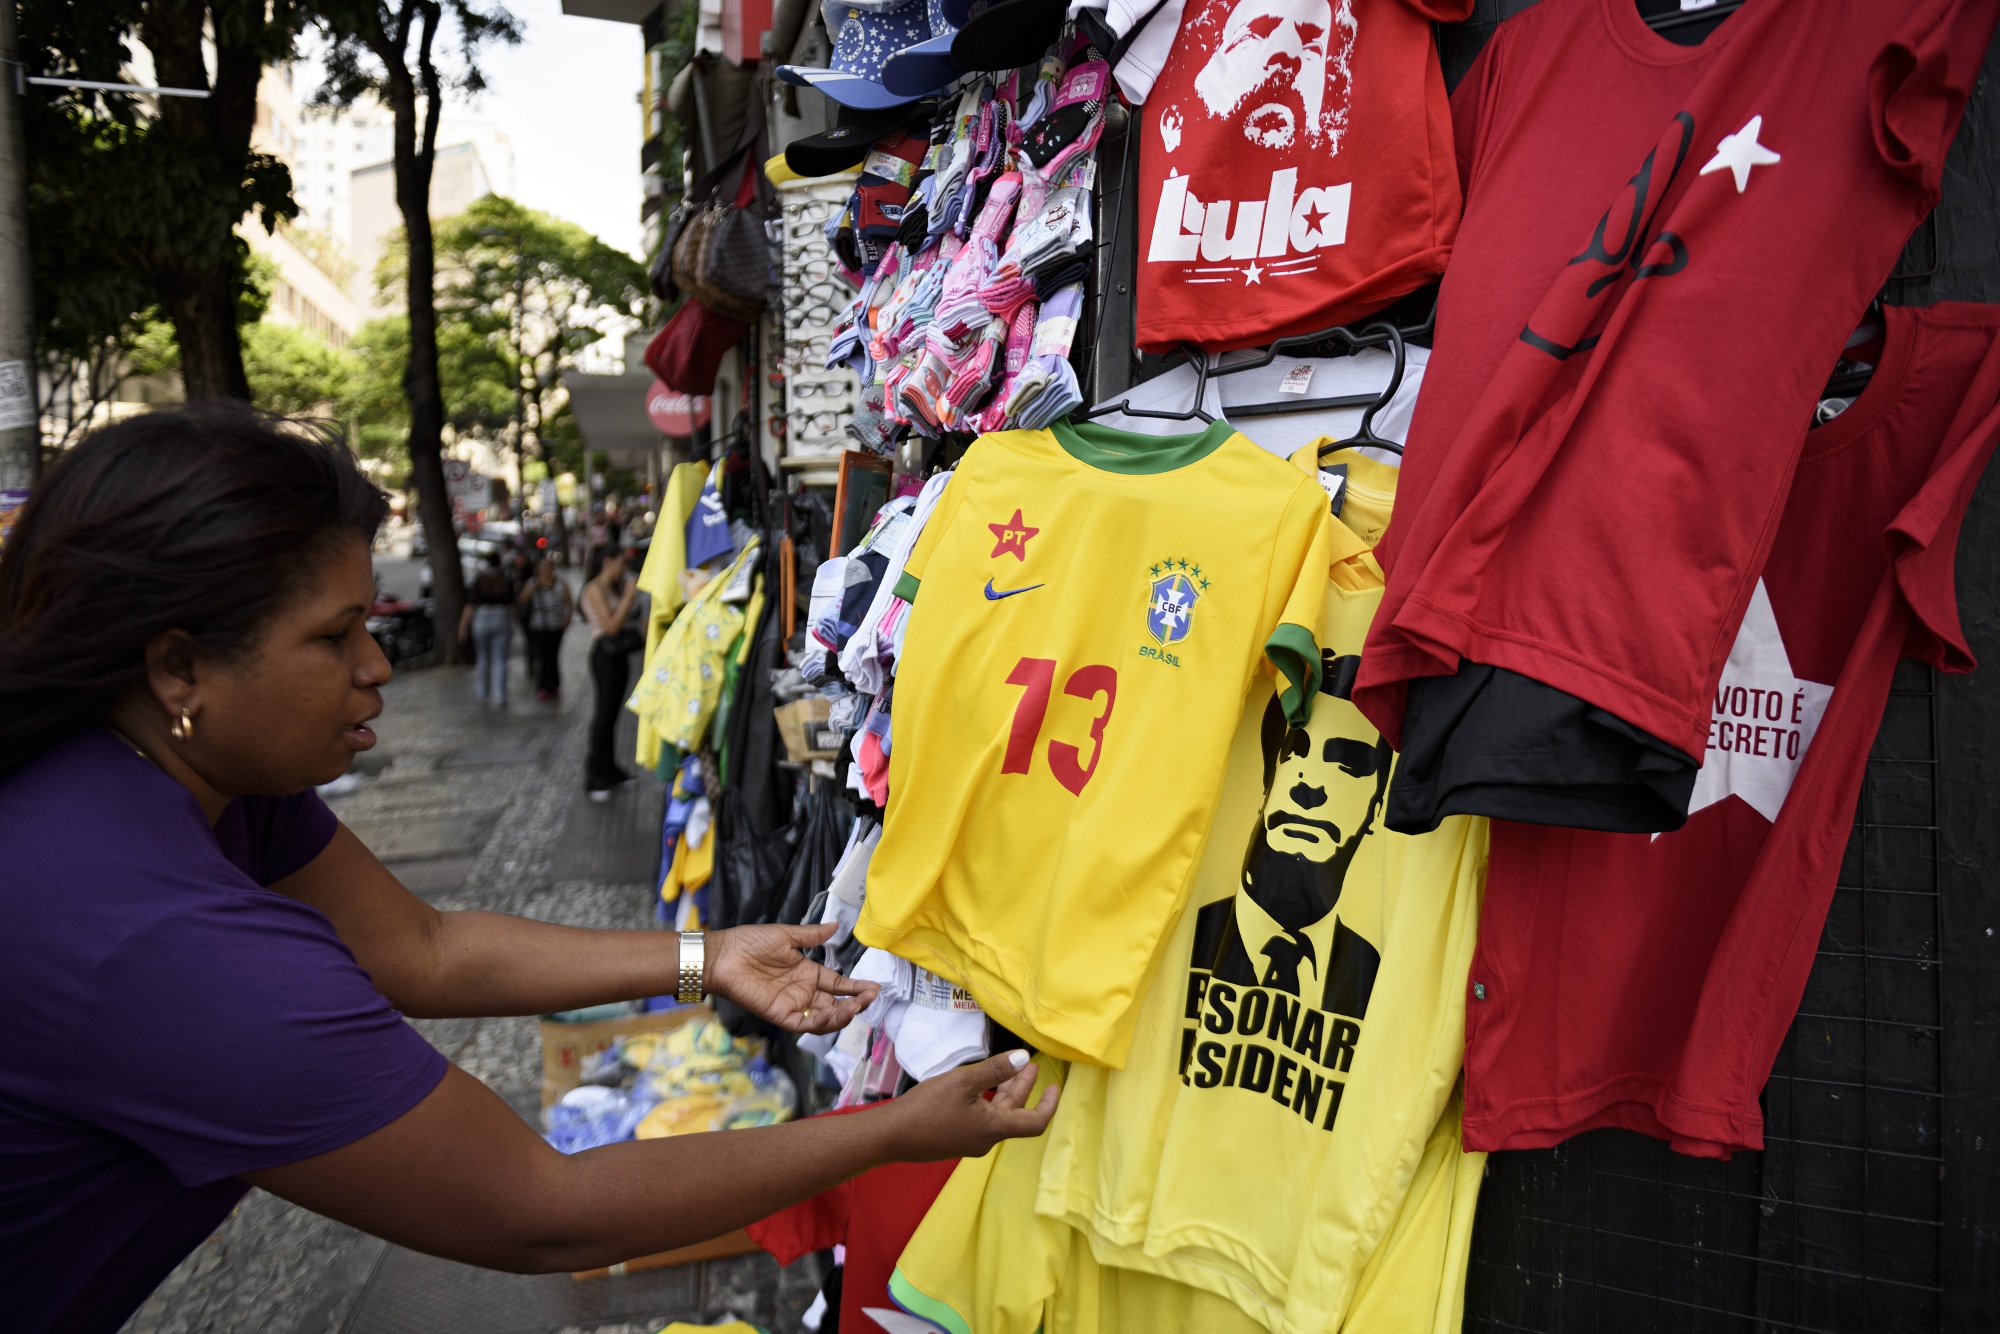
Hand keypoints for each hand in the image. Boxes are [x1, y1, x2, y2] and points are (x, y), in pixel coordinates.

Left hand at [705, 923, 878, 1034]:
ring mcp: (793, 1005)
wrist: (723, 954)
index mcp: (807, 973)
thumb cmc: (750, 942)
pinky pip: (805, 1025)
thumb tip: (835, 926)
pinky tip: (834, 1013)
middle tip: (869, 997)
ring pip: (824, 1018)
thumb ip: (812, 935)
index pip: (838, 984)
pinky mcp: (780, 1015)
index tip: (874, 987)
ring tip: (856, 1006)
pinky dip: (821, 1022)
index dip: (856, 987)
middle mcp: (803, 992)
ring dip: (842, 1015)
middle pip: (836, 1003)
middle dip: (855, 1003)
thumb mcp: (786, 935)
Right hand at [880, 1050, 1059, 1160]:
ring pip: (997, 1116)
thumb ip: (995, 1070)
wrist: (891, 1136)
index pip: (1035, 1123)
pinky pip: (981, 1120)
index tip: (1054, 1087)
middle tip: (1031, 1066)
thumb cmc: (927, 1108)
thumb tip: (1024, 1058)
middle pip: (1014, 1114)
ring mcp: (970, 1141)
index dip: (1049, 1105)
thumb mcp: (963, 1082)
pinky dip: (990, 1101)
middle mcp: (986, 1140)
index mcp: (993, 1129)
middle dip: (1024, 1088)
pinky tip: (981, 1087)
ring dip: (1006, 1093)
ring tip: (1011, 1069)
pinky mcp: (955, 1140)